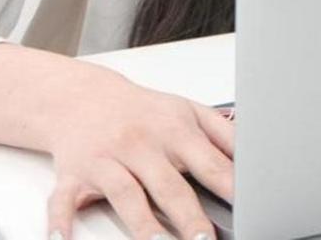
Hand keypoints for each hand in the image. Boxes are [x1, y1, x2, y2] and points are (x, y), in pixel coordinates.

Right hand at [44, 68, 235, 239]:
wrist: (82, 97)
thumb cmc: (142, 111)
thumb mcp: (189, 112)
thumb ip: (225, 135)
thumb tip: (259, 157)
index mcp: (174, 130)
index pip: (208, 163)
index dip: (229, 186)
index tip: (249, 207)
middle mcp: (140, 144)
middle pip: (169, 185)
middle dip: (188, 216)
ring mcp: (106, 160)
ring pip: (124, 194)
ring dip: (140, 223)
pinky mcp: (73, 175)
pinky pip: (64, 200)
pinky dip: (60, 222)